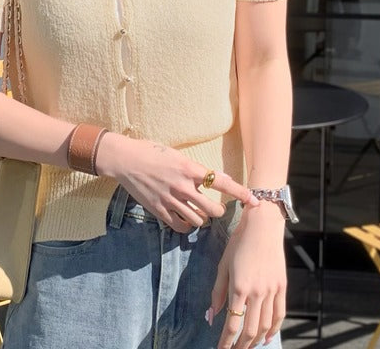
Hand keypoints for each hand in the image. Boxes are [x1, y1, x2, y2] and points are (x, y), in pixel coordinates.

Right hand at [95, 133, 258, 232]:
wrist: (125, 160)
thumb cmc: (151, 152)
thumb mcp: (177, 155)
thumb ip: (198, 169)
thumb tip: (219, 176)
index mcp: (189, 169)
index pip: (221, 182)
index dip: (240, 193)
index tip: (254, 200)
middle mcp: (183, 186)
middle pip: (212, 209)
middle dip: (218, 211)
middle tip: (215, 208)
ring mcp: (170, 200)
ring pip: (198, 220)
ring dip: (201, 219)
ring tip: (197, 212)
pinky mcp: (159, 210)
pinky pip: (180, 226)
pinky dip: (186, 226)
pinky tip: (185, 220)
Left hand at [210, 202, 286, 347]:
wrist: (262, 227)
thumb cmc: (238, 243)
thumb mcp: (223, 265)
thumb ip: (217, 292)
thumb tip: (210, 316)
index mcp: (239, 287)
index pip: (232, 324)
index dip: (226, 342)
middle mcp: (257, 292)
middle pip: (250, 330)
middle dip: (240, 346)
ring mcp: (271, 290)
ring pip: (265, 326)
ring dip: (255, 341)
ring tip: (246, 347)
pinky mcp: (282, 287)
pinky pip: (279, 315)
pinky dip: (273, 329)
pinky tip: (266, 337)